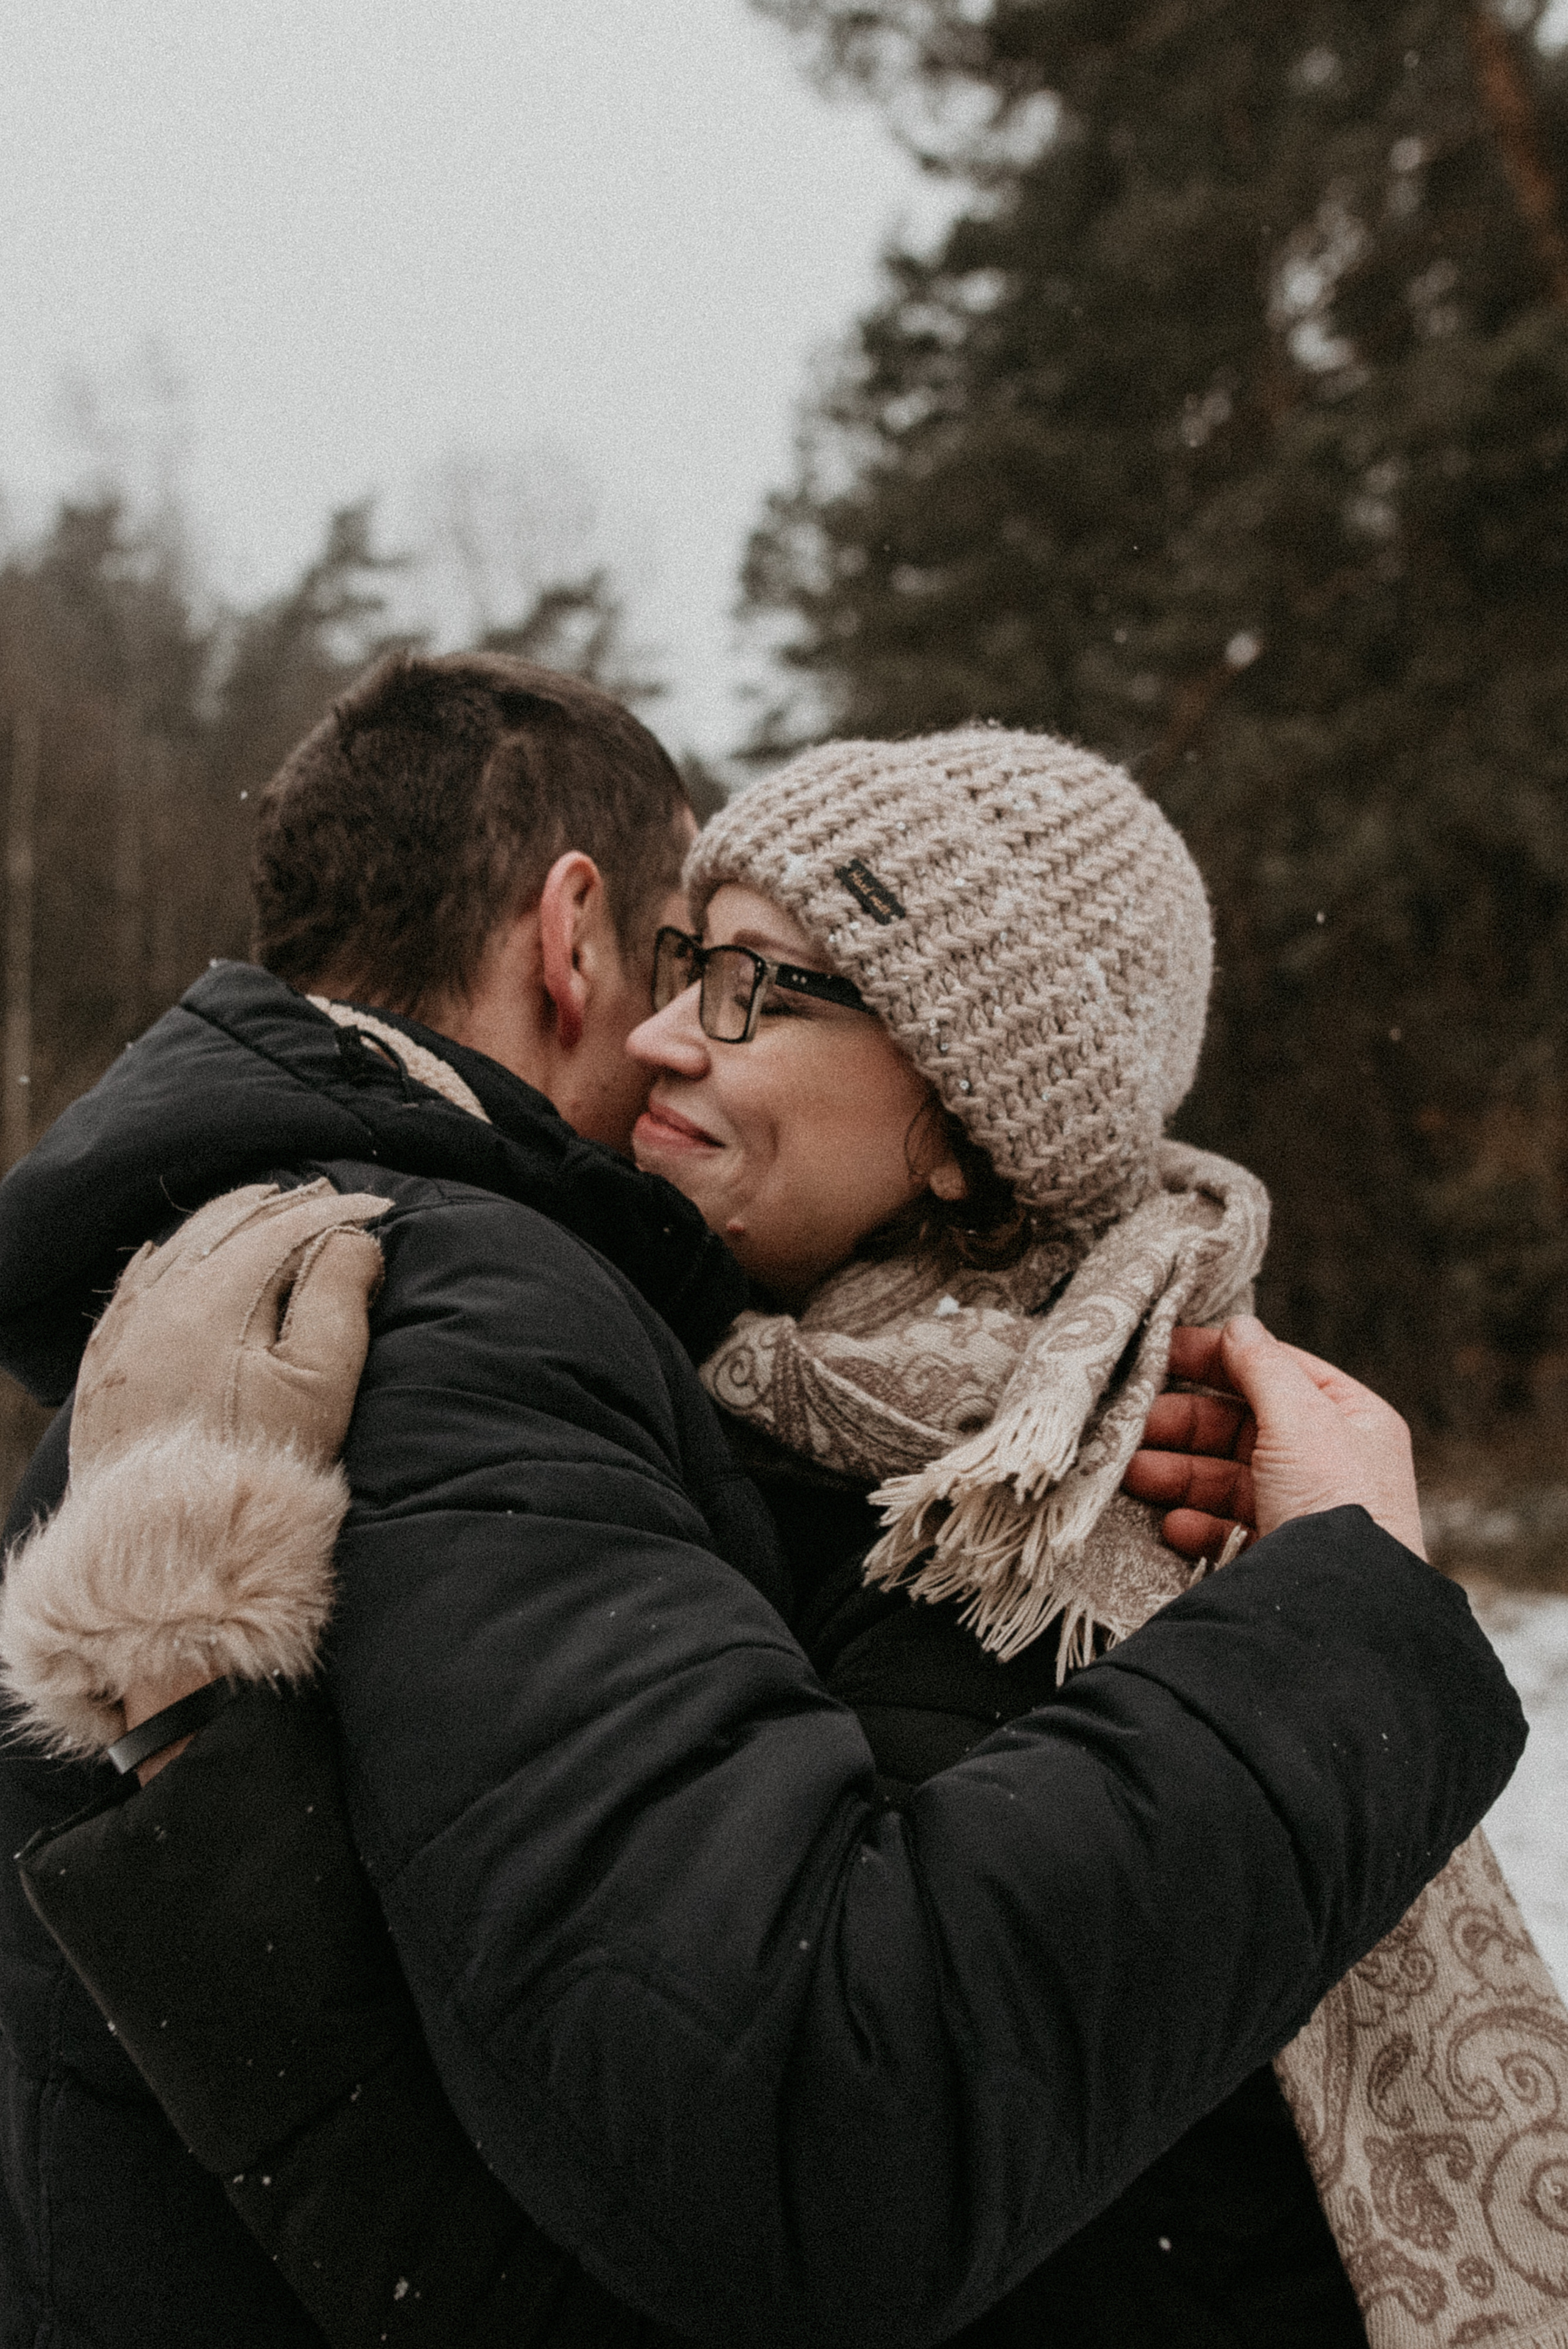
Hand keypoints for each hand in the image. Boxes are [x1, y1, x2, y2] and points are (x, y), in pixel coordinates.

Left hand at [0, 1181, 387, 1764]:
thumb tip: (352, 1239)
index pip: (284, 1228)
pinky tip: (169, 1253)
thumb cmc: (262, 1474)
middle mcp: (158, 1306)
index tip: (378, 1208)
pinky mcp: (103, 1378)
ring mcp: (123, 1341)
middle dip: (280, 1207)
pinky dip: (160, 1260)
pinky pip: (128, 1292)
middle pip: (224, 1228)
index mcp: (216, 1297)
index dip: (335, 1212)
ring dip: (223, 1224)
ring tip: (263, 1210)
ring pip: (175, 1251)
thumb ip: (337, 1297)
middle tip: (325, 1196)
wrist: (174, 1561)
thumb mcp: (321, 1382)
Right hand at [1123, 1315, 1425, 1563]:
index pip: (1275, 1370)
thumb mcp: (1300, 1420)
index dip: (1218, 1357)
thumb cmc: (1336, 1507)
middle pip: (1240, 1425)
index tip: (1159, 1351)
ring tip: (1130, 1472)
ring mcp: (1301, 1510)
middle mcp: (1329, 1462)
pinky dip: (1193, 1523)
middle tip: (1129, 1421)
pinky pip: (1225, 1528)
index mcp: (1350, 1420)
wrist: (1345, 1613)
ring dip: (1176, 1471)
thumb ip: (1262, 1367)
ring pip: (1225, 1477)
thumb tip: (1239, 1325)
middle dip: (1182, 1423)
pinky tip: (1170, 1525)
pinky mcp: (1277, 1554)